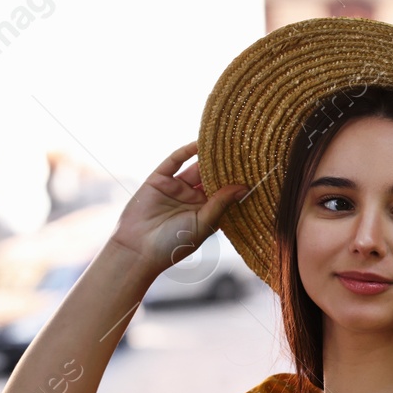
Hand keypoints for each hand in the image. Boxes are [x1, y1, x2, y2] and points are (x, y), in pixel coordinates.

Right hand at [109, 141, 246, 276]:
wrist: (138, 249)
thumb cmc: (173, 245)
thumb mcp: (203, 224)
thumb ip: (221, 204)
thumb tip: (243, 188)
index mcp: (205, 212)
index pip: (224, 192)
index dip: (236, 181)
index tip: (254, 169)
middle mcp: (192, 199)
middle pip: (211, 177)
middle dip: (225, 166)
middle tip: (243, 149)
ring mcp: (176, 188)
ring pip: (195, 167)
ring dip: (208, 156)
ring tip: (225, 142)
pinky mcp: (159, 179)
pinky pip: (175, 161)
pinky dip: (186, 151)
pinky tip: (200, 143)